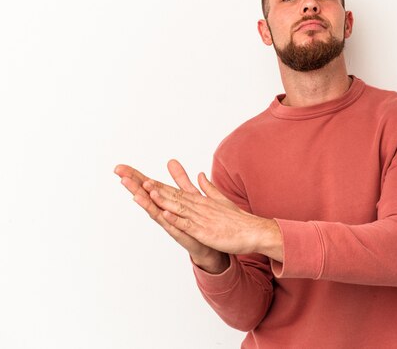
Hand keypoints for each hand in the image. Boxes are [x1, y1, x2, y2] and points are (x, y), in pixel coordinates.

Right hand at [114, 160, 229, 272]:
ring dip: (146, 203)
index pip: (147, 185)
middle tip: (120, 176)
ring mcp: (170, 223)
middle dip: (133, 187)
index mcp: (165, 201)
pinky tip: (162, 212)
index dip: (135, 176)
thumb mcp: (188, 194)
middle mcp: (163, 211)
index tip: (119, 167)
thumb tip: (171, 161)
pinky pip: (173, 226)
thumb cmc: (195, 220)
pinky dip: (167, 219)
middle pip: (146, 197)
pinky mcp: (181, 233)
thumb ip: (180, 179)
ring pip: (155, 211)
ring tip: (135, 193)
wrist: (208, 243)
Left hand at [143, 166, 281, 259]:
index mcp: (199, 201)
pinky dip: (177, 218)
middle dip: (151, 187)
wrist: (254, 232)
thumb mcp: (220, 201)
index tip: (139, 177)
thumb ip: (208, 188)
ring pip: (178, 207)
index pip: (174, 190)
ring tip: (147, 190)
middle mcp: (198, 206)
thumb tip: (200, 174)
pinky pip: (189, 224)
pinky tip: (166, 213)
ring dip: (162, 198)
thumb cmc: (237, 220)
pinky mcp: (205, 231)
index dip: (156, 184)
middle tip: (132, 177)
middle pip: (171, 195)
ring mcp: (201, 218)